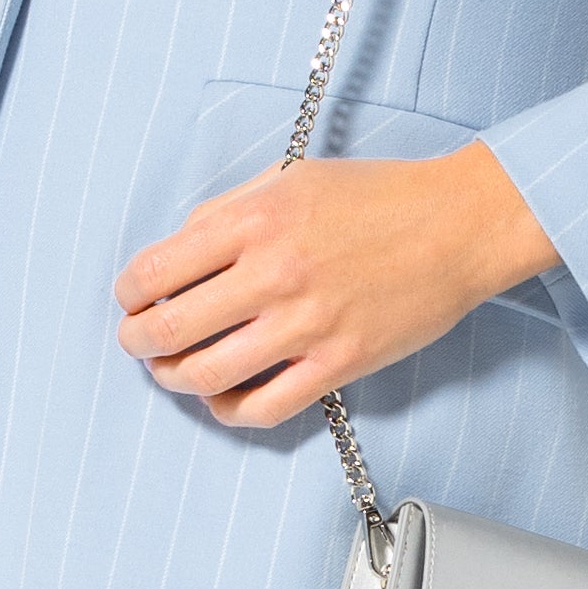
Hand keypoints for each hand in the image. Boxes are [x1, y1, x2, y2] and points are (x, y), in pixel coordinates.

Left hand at [112, 141, 556, 426]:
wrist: (459, 224)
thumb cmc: (379, 195)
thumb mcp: (292, 176)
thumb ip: (230, 211)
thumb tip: (178, 252)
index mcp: (255, 221)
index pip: (154, 272)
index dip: (128, 294)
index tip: (130, 300)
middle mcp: (273, 274)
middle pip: (169, 330)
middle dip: (138, 343)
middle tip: (138, 343)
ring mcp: (306, 325)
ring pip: (207, 375)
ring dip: (176, 380)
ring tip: (174, 372)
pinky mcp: (339, 363)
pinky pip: (265, 407)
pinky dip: (231, 411)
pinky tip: (224, 399)